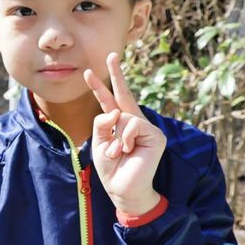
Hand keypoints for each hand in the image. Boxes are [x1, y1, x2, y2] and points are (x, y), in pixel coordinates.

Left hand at [83, 53, 165, 216]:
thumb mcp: (100, 142)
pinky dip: (125, 138)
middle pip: (125, 94)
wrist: (123, 190)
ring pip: (124, 115)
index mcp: (119, 125)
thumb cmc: (112, 169)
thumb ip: (102, 122)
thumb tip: (115, 111)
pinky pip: (133, 124)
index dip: (99, 88)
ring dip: (115, 137)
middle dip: (116, 74)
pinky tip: (128, 151)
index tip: (88, 72)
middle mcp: (134, 123)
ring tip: (118, 153)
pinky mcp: (156, 135)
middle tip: (110, 54)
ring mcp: (147, 128)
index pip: (109, 102)